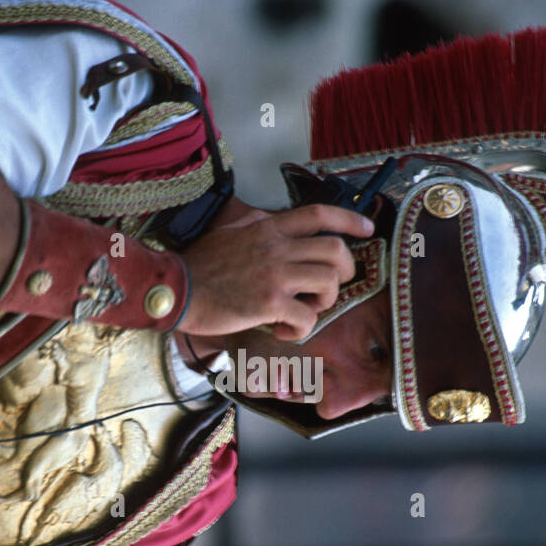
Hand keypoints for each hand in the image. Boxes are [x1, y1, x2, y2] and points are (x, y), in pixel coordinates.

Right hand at [176, 204, 373, 339]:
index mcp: (269, 228)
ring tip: (305, 309)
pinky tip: (282, 331)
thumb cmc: (200, 266)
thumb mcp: (231, 232)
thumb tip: (269, 219)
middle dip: (345, 271)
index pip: (319, 214)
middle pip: (336, 250)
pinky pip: (308, 318)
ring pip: (329, 283)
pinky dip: (301, 329)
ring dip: (325, 301)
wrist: (177, 288)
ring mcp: (275, 275)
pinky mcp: (269, 304)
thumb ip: (256, 225)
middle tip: (330, 286)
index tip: (369, 229)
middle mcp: (277, 247)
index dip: (351, 220)